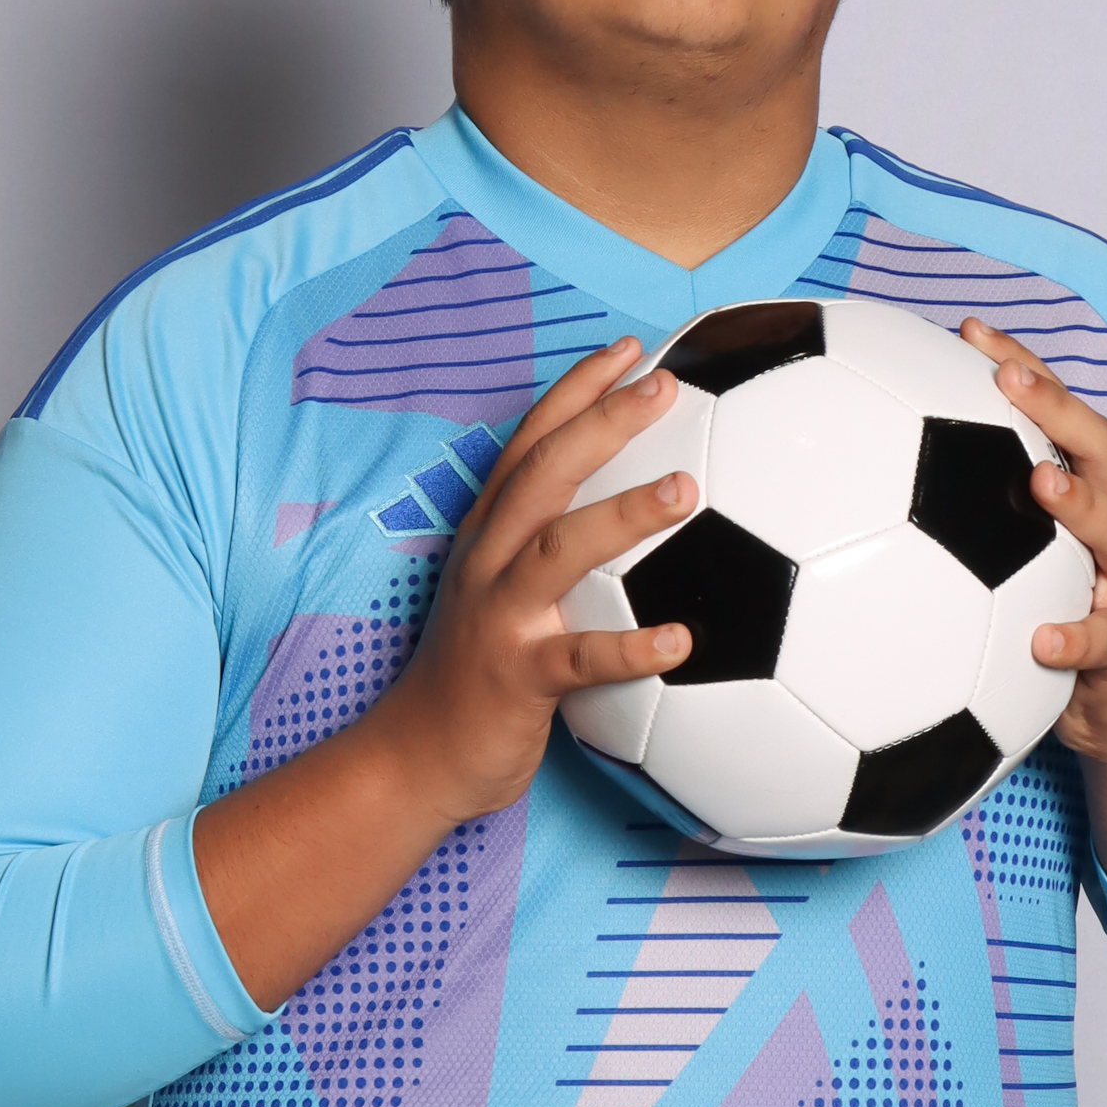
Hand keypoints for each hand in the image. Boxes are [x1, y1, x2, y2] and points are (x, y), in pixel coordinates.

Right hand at [369, 337, 698, 826]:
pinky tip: (684, 641)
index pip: (531, 442)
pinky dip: (631, 649)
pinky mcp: (516, 679)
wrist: (419, 757)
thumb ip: (558, 549)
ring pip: (559, 550)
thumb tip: (641, 512)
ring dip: (624, 515)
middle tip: (665, 386)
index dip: (578, 389)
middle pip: (542, 473)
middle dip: (601, 421)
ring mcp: (499, 617)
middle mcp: (489, 562)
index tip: (632, 349)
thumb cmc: (482, 672)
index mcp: (490, 534)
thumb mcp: (507, 592)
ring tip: (687, 489)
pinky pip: (580, 660)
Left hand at [959, 316, 1106, 903]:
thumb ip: (963, 519)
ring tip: (1039, 483)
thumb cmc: (1048, 623)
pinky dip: (1073, 636)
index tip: (970, 330)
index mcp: (1080, 503)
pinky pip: (1102, 641)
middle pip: (1099, 452)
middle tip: (1007, 380)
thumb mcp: (1006, 568)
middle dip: (1057, 407)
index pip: (1057, 418)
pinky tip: (1041, 639)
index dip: (1022, 369)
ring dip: (1080, 503)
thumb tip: (864, 475)